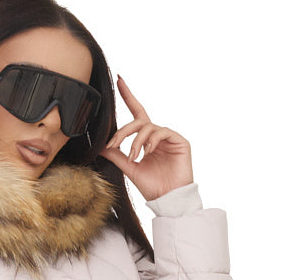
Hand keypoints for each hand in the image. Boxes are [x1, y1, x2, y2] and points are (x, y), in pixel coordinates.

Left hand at [97, 75, 193, 201]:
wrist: (168, 199)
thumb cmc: (152, 186)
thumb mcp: (129, 168)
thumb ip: (116, 156)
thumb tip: (101, 146)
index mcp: (146, 139)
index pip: (136, 113)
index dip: (128, 96)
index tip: (119, 80)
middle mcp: (157, 135)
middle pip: (139, 121)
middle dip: (124, 131)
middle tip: (114, 144)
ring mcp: (168, 137)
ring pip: (148, 127)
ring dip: (136, 141)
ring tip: (133, 156)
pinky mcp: (179, 141)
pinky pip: (162, 132)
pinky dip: (151, 140)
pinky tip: (147, 152)